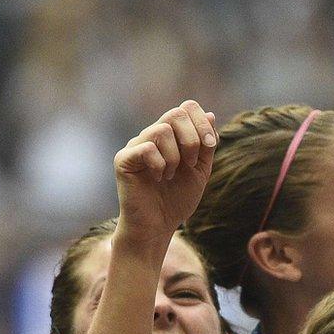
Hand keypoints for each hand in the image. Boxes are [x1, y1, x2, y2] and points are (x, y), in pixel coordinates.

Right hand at [115, 100, 215, 243]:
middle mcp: (151, 136)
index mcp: (171, 136)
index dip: (202, 123)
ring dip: (176, 156)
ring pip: (161, 131)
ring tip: (171, 175)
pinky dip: (160, 164)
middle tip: (191, 163)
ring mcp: (135, 146)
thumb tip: (209, 114)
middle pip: (175, 114)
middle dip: (192, 139)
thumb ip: (206, 143)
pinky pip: (146, 148)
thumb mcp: (201, 169)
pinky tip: (159, 178)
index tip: (211, 145)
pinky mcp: (123, 160)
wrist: (159, 224)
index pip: (185, 108)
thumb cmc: (178, 198)